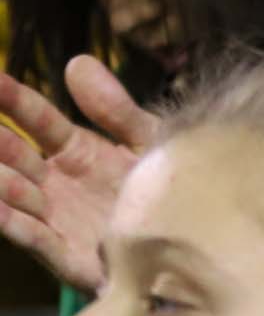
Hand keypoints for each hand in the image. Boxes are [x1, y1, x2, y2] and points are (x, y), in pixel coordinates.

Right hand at [0, 60, 161, 292]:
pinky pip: (34, 236)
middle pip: (17, 155)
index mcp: (78, 151)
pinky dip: (12, 222)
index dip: (16, 99)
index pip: (40, 121)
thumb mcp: (146, 142)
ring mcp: (58, 217)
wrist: (192, 247)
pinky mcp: (66, 253)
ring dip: (1, 179)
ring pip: (17, 194)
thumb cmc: (166, 190)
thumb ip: (115, 109)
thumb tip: (77, 62)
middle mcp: (59, 182)